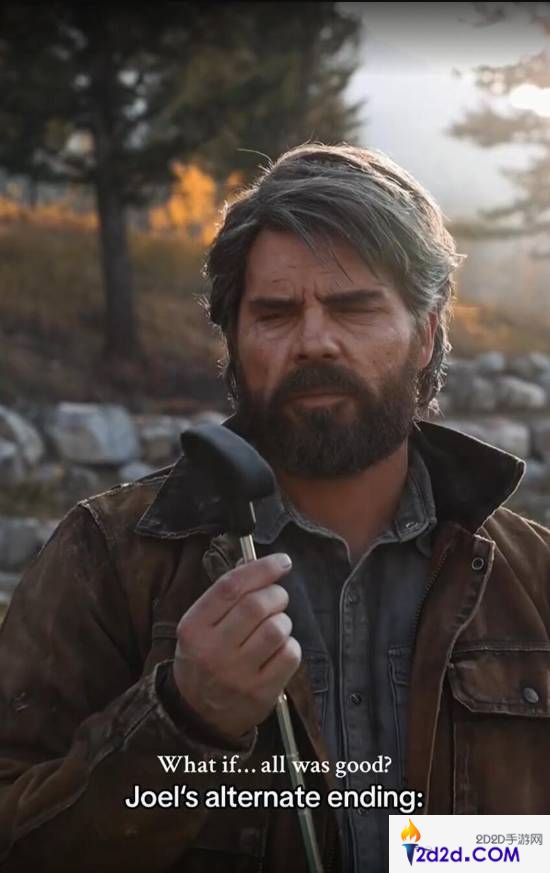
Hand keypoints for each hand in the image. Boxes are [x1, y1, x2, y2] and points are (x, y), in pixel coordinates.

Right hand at [172, 553, 299, 740]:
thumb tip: (256, 562)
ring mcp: (237, 675)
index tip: (282, 562)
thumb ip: (225, 595)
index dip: (261, 568)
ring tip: (275, 628)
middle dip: (276, 594)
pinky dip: (290, 646)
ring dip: (284, 621)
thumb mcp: (199, 626)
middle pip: (257, 605)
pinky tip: (278, 650)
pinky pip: (290, 655)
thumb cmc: (203, 658)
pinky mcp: (261, 693)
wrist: (198, 714)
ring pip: (277, 629)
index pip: (230, 586)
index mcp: (194, 627)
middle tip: (277, 599)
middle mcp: (213, 651)